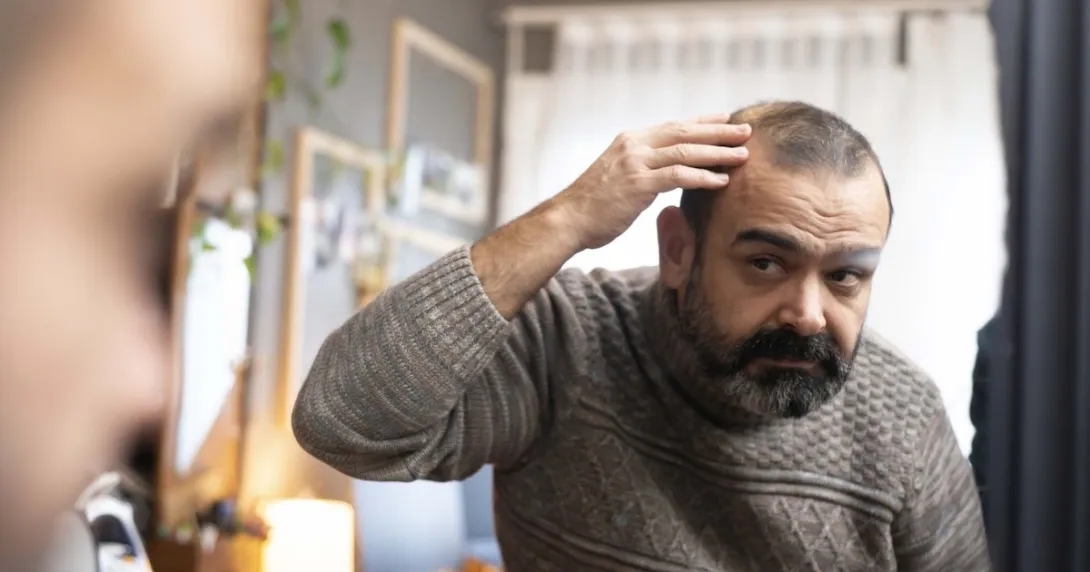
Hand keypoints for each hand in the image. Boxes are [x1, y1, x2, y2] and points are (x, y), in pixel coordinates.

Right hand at [554, 114, 750, 249]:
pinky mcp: (638, 184)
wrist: (567, 219)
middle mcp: (633, 146)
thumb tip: (665, 173)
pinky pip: (678, 176)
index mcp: (630, 141)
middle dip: (718, 131)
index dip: (702, 121)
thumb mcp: (617, 176)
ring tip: (743, 155)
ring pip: (685, 151)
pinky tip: (722, 181)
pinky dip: (703, 177)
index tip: (726, 118)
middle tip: (745, 130)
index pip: (673, 125)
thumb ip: (641, 168)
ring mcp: (635, 163)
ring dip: (718, 153)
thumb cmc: (592, 205)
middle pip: (684, 131)